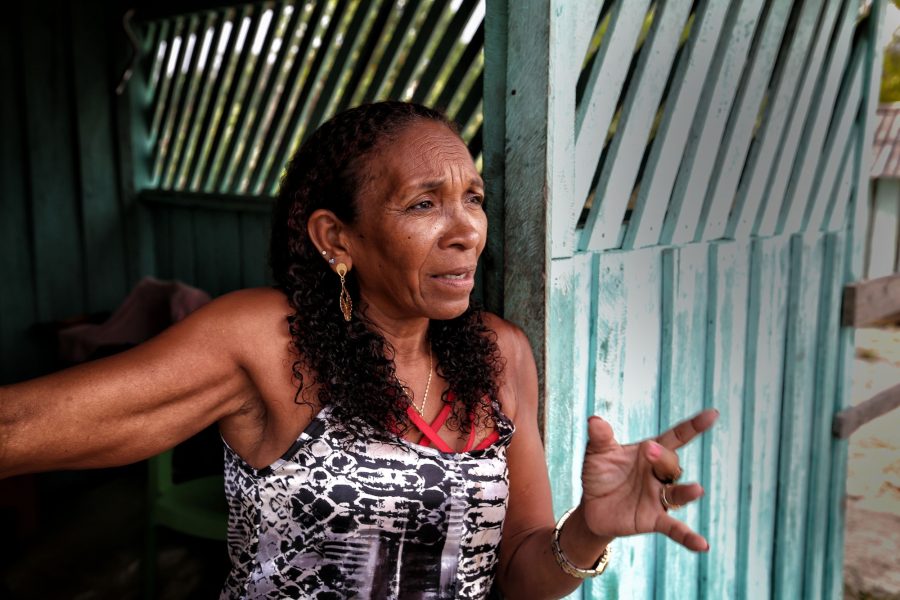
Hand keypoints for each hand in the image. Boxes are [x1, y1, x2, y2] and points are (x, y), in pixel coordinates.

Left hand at [578, 409, 717, 551]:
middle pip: (671, 464)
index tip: (712, 415)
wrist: (591, 507)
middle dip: (663, 457)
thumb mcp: (597, 453)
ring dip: (687, 492)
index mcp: (651, 452)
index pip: (676, 437)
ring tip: (697, 490)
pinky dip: (688, 537)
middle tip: (651, 450)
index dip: (694, 426)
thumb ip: (600, 437)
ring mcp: (659, 498)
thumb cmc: (600, 474)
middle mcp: (659, 475)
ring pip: (677, 494)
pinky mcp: (654, 520)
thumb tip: (594, 420)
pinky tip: (702, 545)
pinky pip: (675, 529)